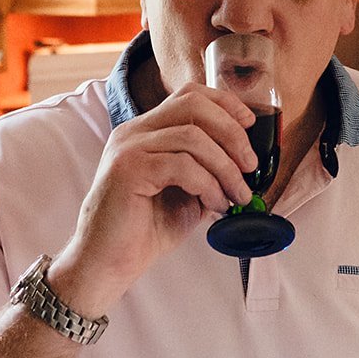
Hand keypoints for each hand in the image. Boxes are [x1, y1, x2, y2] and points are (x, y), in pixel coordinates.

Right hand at [50, 84, 256, 314]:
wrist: (107, 262)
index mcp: (146, 131)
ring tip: (237, 195)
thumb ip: (208, 170)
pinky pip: (182, 165)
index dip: (225, 104)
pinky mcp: (128, 169)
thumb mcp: (187, 193)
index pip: (189, 95)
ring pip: (193, 136)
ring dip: (225, 167)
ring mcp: (128, 147)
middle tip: (250, 166)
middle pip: (193, 105)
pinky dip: (208, 184)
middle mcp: (133, 131)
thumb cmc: (144, 231)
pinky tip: (214, 205)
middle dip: (232, 133)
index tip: (250, 125)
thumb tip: (246, 162)